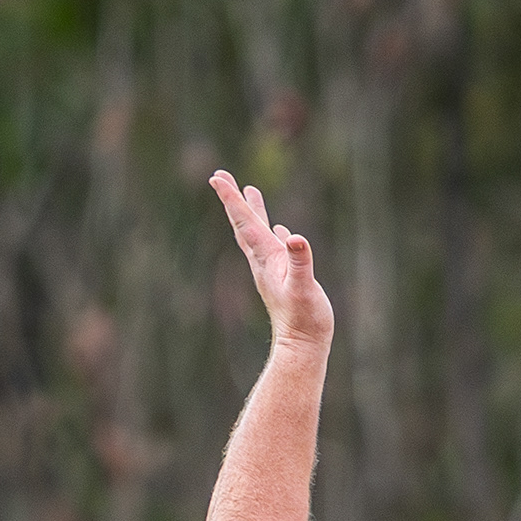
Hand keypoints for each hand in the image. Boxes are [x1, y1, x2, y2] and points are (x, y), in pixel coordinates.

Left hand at [210, 170, 334, 351]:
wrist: (303, 345)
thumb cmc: (304, 319)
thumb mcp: (304, 288)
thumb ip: (300, 263)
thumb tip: (296, 238)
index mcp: (266, 258)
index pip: (244, 222)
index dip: (231, 199)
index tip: (216, 177)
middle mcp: (264, 261)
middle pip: (243, 224)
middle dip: (233, 199)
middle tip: (220, 175)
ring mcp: (272, 270)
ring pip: (257, 234)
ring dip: (251, 212)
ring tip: (250, 191)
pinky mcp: (282, 278)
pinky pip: (275, 248)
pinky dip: (274, 233)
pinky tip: (281, 231)